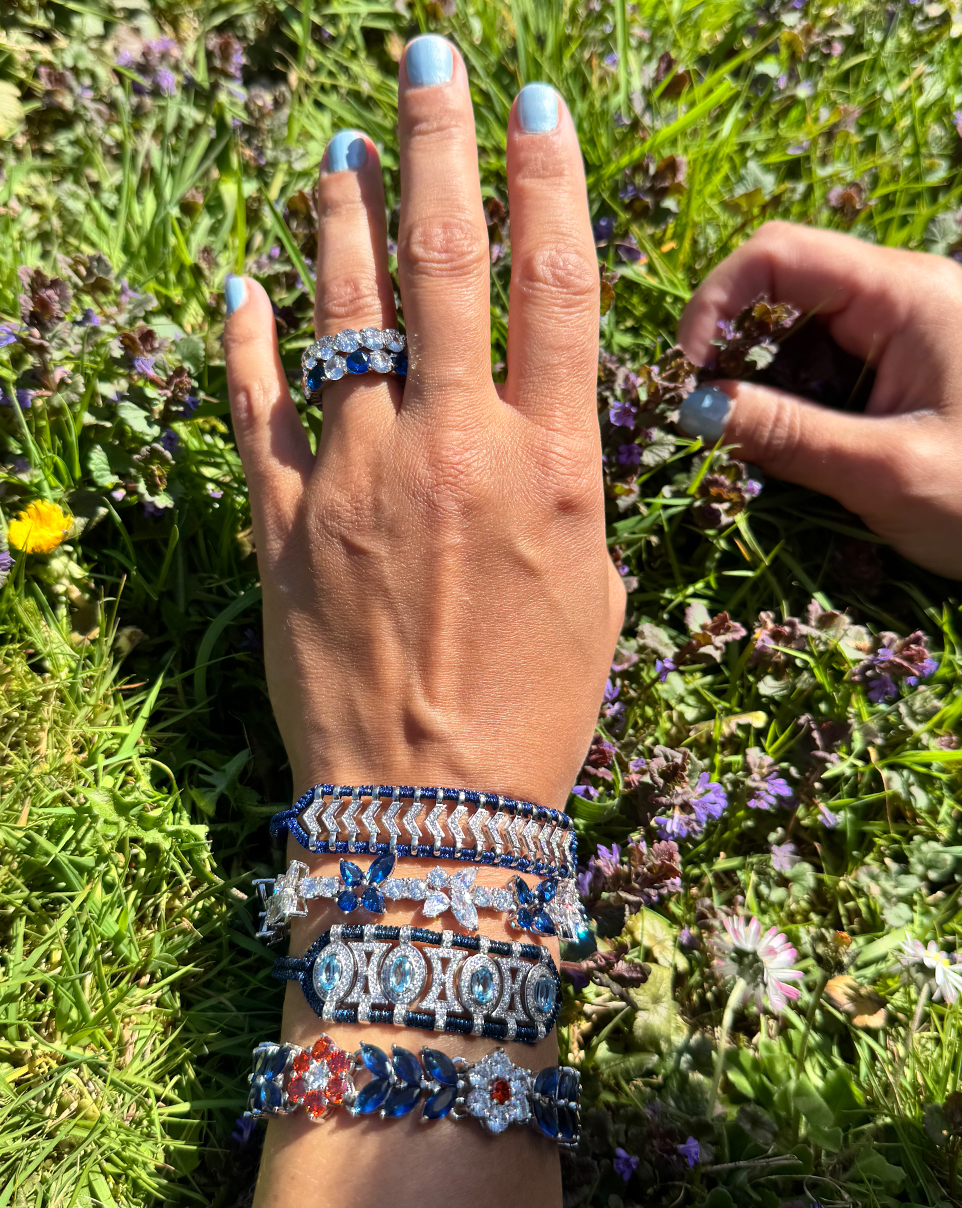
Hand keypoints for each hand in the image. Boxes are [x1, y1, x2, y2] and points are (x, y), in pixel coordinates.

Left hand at [223, 34, 623, 1207]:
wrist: (429, 806)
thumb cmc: (536, 710)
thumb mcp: (594, 594)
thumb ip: (569, 488)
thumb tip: (542, 418)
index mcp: (550, 468)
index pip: (557, 288)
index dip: (550, 184)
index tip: (535, 109)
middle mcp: (455, 451)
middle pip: (450, 268)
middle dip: (439, 148)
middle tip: (427, 60)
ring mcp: (358, 480)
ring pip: (346, 316)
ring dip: (343, 219)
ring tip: (338, 147)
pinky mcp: (283, 524)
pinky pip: (257, 408)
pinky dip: (247, 339)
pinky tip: (243, 283)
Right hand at [675, 221, 961, 578]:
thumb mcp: (884, 471)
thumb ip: (784, 434)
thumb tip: (691, 408)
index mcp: (906, 294)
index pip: (778, 254)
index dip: (715, 304)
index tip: (688, 377)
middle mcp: (902, 296)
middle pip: (781, 289)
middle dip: (732, 350)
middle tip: (711, 422)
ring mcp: (903, 333)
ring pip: (796, 332)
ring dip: (760, 383)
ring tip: (753, 445)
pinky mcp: (902, 369)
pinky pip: (824, 367)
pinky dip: (792, 403)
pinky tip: (793, 448)